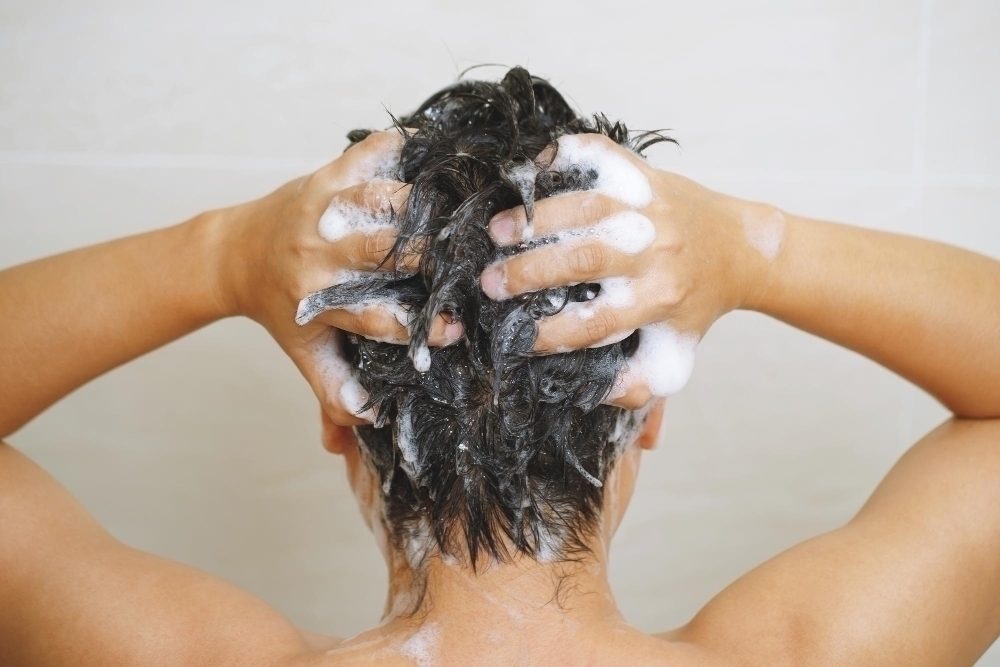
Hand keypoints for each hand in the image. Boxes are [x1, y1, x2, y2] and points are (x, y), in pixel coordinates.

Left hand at [216, 131, 461, 424]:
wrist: (232, 255)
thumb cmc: (280, 309)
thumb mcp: (305, 352)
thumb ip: (333, 392)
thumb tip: (352, 439)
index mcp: (318, 302)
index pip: (374, 318)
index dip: (417, 327)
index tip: (455, 330)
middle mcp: (320, 255)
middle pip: (381, 252)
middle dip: (429, 256)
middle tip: (474, 258)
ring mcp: (323, 210)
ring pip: (379, 200)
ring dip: (424, 202)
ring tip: (469, 208)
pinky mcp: (326, 175)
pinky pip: (367, 153)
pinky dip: (402, 146)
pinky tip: (437, 149)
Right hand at [480, 134, 775, 408]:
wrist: (741, 252)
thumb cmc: (694, 307)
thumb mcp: (674, 355)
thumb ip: (634, 384)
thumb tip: (587, 393)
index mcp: (660, 300)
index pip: (594, 322)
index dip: (549, 334)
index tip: (516, 338)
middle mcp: (658, 252)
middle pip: (584, 261)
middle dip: (528, 272)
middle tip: (490, 281)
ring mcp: (652, 207)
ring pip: (586, 207)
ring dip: (535, 218)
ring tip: (497, 232)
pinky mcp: (646, 175)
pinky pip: (604, 156)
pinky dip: (566, 155)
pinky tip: (534, 170)